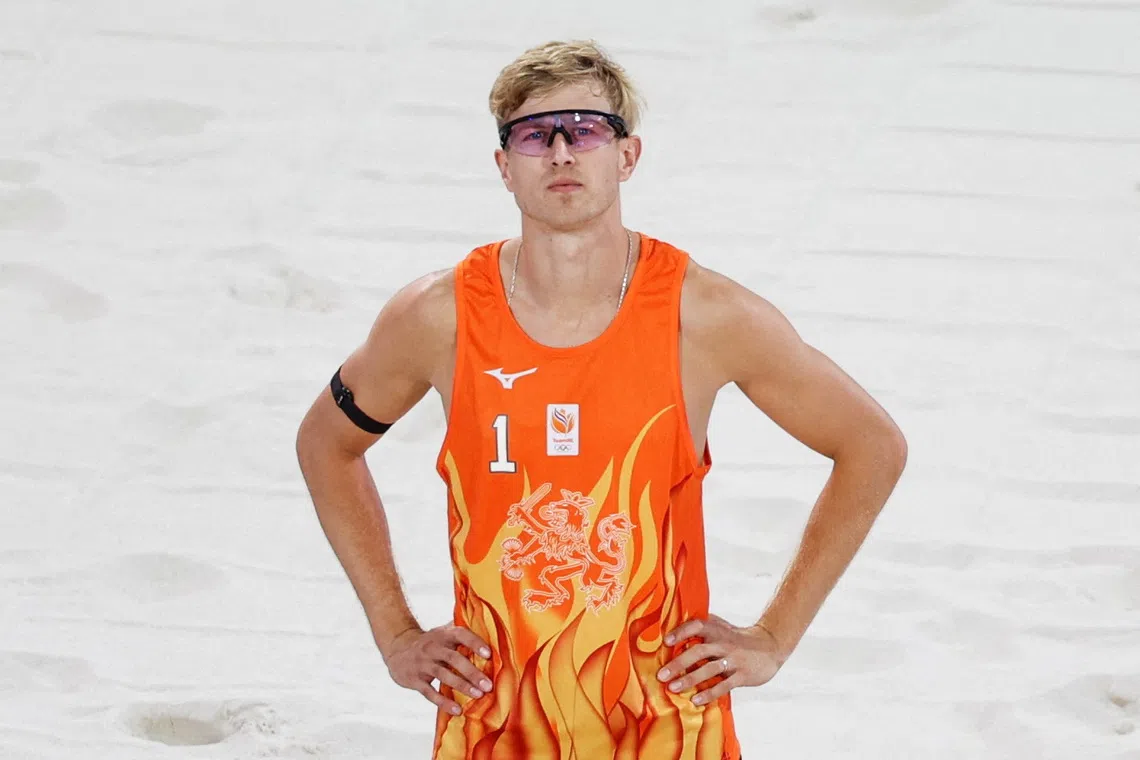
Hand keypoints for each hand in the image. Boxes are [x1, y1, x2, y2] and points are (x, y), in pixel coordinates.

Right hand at [383, 624, 493, 715]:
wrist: (398, 648)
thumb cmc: (431, 642)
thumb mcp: (443, 632)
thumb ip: (463, 630)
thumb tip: (492, 629)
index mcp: (443, 634)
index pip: (460, 634)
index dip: (474, 642)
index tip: (489, 654)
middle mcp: (432, 647)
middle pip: (453, 658)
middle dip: (471, 672)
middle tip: (488, 685)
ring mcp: (423, 664)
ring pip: (443, 675)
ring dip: (462, 685)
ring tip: (478, 695)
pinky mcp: (415, 680)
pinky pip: (430, 692)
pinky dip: (443, 702)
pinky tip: (457, 709)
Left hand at [657, 614, 784, 705]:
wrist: (769, 646)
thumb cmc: (737, 638)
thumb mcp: (722, 627)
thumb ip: (703, 626)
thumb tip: (674, 623)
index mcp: (717, 630)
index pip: (697, 626)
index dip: (681, 632)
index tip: (666, 641)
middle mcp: (724, 643)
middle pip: (699, 651)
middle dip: (679, 663)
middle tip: (662, 675)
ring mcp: (734, 660)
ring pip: (710, 669)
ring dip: (690, 679)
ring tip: (673, 688)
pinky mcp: (743, 675)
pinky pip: (724, 685)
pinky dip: (709, 693)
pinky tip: (696, 700)